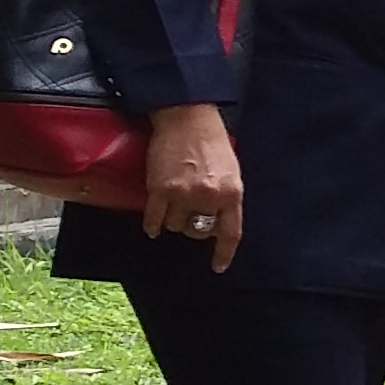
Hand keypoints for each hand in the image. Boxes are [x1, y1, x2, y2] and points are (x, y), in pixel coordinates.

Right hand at [138, 103, 241, 272]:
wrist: (188, 118)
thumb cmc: (212, 141)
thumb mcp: (232, 170)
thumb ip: (226, 196)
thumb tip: (218, 220)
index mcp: (232, 193)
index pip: (230, 232)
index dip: (224, 253)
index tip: (218, 266)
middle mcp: (208, 197)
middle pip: (199, 231)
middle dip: (195, 228)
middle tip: (191, 216)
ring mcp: (183, 195)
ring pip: (175, 226)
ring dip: (173, 221)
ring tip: (174, 207)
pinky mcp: (159, 189)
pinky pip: (155, 219)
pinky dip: (153, 226)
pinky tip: (153, 228)